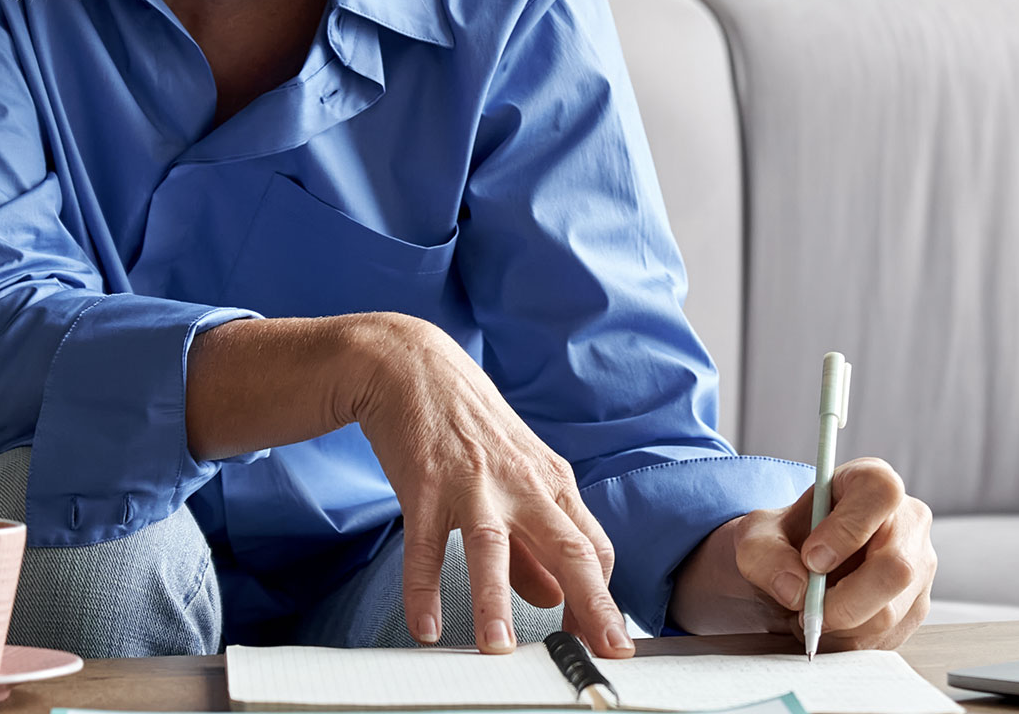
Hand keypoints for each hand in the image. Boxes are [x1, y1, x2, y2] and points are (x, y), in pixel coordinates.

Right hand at [336, 313, 630, 657]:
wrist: (412, 365)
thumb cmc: (469, 427)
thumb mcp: (515, 477)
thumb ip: (533, 543)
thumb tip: (555, 598)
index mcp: (551, 481)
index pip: (593, 547)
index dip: (602, 597)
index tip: (606, 641)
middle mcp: (521, 483)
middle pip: (567, 547)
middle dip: (591, 604)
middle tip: (605, 652)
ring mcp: (473, 482)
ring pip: (492, 547)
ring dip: (496, 601)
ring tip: (497, 651)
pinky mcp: (424, 485)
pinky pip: (423, 546)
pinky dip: (422, 589)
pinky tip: (425, 627)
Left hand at [668, 457, 935, 649]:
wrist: (793, 571)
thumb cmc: (784, 542)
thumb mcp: (756, 538)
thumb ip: (766, 556)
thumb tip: (795, 588)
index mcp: (872, 483)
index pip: (880, 495)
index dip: (847, 529)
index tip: (811, 558)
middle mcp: (908, 521)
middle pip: (896, 567)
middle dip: (842, 601)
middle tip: (805, 610)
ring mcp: (919, 567)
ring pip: (889, 612)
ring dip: (838, 627)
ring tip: (808, 614)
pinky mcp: (914, 608)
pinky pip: (885, 638)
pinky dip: (846, 641)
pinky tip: (828, 625)